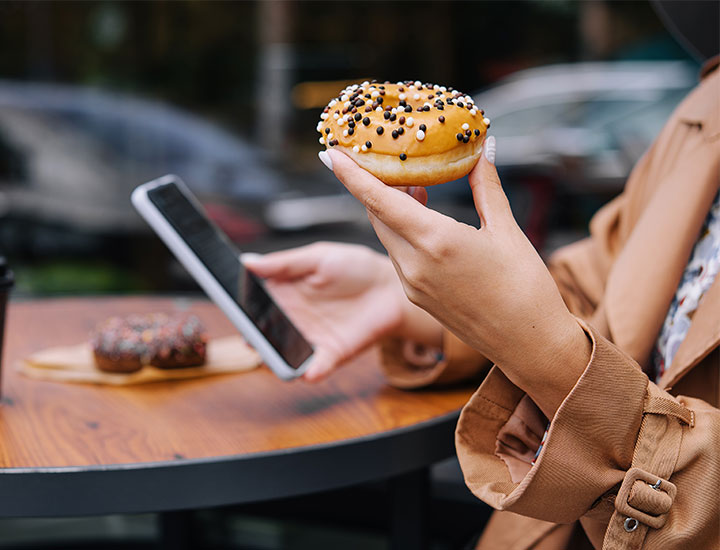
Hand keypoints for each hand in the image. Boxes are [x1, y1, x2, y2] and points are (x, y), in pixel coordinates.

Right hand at [242, 242, 441, 381]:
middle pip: (263, 333)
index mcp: (282, 293)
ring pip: (283, 354)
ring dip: (275, 358)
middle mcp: (291, 319)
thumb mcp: (317, 257)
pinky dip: (310, 372)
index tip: (233, 307)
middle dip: (253, 336)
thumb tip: (247, 262)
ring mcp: (309, 339)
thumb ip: (284, 263)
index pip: (253, 304)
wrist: (389, 287)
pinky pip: (315, 368)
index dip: (241, 308)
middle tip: (249, 334)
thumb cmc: (352, 267)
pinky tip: (308, 372)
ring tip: (271, 355)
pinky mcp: (331, 354)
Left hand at [324, 139, 590, 416]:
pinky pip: (398, 257)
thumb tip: (483, 151)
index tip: (332, 155)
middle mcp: (415, 264)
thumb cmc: (524, 286)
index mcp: (436, 241)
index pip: (380, 200)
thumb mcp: (507, 231)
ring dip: (392, 210)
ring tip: (419, 187)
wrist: (528, 346)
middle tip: (394, 161)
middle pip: (377, 215)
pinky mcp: (416, 298)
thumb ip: (487, 188)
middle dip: (378, 186)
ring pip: (387, 236)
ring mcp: (412, 284)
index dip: (353, 175)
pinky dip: (402, 234)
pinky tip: (425, 224)